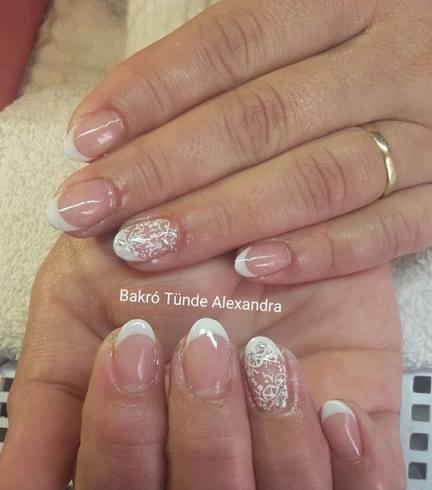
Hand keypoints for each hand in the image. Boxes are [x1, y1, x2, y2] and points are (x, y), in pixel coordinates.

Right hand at [0, 236, 404, 489]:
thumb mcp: (77, 307)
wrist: (242, 190)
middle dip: (203, 444)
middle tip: (205, 343)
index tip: (130, 340)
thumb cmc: (153, 252)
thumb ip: (46, 400)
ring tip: (267, 357)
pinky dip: (354, 465)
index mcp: (144, 459)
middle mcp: (216, 479)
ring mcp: (292, 464)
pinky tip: (332, 404)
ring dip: (275, 451)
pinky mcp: (359, 435)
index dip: (122, 441)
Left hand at [48, 0, 431, 282]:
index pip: (233, 43)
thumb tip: (136, 106)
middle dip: (164, 168)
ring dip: (224, 216)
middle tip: (91, 210)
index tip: (86, 141)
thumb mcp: (323, 16)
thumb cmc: (374, 46)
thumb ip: (246, 51)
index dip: (153, 91)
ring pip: (317, 178)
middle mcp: (389, 58)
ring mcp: (427, 130)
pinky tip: (254, 270)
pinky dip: (323, 251)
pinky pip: (389, 228)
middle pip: (261, 118)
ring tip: (146, 246)